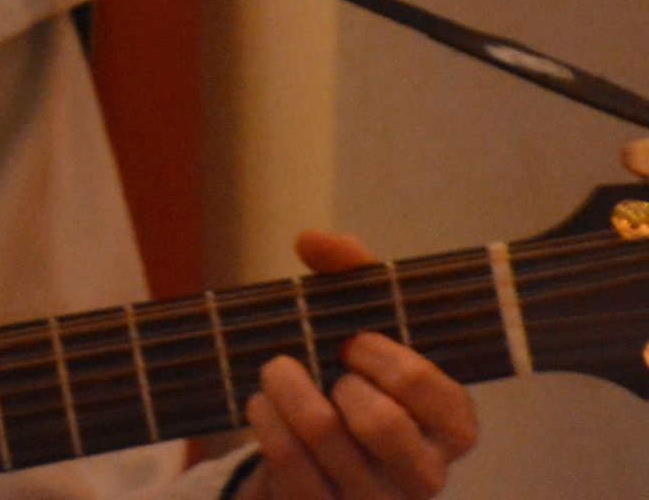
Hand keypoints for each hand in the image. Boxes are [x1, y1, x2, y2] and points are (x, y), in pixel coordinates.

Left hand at [243, 231, 480, 499]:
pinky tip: (262, 404)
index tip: (352, 342)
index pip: (433, 392)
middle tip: (311, 360)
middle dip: (333, 378)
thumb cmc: (358, 384)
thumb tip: (315, 241)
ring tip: (275, 373)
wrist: (321, 459)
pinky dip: (266, 421)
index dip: (385, 359)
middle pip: (379, 422)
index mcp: (453, 427)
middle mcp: (425, 474)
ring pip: (324, 437)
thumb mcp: (367, 330)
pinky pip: (290, 465)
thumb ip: (353, 277)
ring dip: (284, 389)